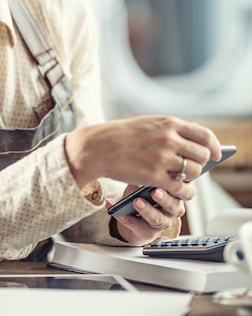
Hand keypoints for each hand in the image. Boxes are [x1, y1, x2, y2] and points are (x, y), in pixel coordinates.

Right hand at [65, 115, 220, 194]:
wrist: (98, 147)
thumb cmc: (121, 136)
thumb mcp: (149, 124)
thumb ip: (171, 131)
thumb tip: (194, 144)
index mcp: (169, 123)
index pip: (204, 134)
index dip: (214, 146)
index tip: (216, 154)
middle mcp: (169, 139)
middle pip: (202, 155)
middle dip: (201, 163)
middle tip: (194, 168)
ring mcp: (162, 158)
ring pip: (194, 172)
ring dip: (192, 178)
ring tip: (184, 180)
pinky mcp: (154, 177)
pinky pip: (182, 188)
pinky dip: (185, 192)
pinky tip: (180, 191)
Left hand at [105, 184, 189, 245]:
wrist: (133, 216)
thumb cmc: (143, 193)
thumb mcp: (146, 181)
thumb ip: (148, 176)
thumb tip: (144, 169)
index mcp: (176, 193)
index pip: (183, 190)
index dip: (178, 185)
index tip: (170, 177)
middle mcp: (173, 209)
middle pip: (173, 205)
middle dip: (164, 198)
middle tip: (154, 192)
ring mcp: (163, 222)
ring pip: (157, 218)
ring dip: (146, 209)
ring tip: (135, 201)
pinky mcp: (149, 232)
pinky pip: (136, 225)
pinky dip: (122, 215)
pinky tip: (112, 205)